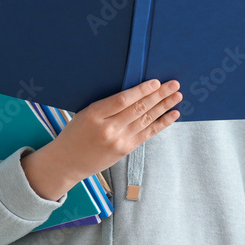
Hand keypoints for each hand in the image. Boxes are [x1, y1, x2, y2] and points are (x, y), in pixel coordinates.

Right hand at [21, 79, 181, 200]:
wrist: (67, 162)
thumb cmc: (75, 133)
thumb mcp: (85, 113)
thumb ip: (107, 104)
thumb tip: (135, 91)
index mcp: (94, 114)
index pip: (123, 100)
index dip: (141, 90)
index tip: (156, 82)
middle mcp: (108, 128)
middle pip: (139, 109)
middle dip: (159, 95)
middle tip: (174, 85)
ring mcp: (119, 141)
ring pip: (146, 120)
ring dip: (164, 107)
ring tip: (177, 96)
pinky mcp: (125, 150)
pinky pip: (148, 134)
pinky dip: (162, 123)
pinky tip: (173, 114)